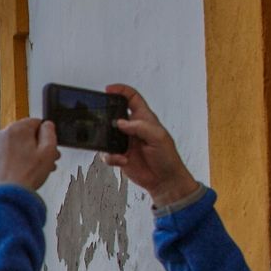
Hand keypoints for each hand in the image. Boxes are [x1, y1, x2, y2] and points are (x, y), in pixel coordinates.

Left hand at [0, 118, 59, 189]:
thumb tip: (47, 125)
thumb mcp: (48, 150)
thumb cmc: (27, 175)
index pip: (37, 122)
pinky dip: (19, 159)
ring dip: (30, 153)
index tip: (50, 145)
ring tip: (39, 168)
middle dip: (39, 145)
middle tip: (48, 158)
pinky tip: (27, 171)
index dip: (46, 135)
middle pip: (27, 134)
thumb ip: (49, 132)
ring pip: (18, 145)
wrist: (9, 194)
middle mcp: (3, 134)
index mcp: (17, 128)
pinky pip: (10, 154)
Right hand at [103, 84, 198, 206]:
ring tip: (116, 147)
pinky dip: (112, 157)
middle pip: (115, 114)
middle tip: (102, 120)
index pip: (132, 98)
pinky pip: (108, 154)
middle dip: (107, 116)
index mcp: (144, 119)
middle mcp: (133, 129)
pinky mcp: (120, 156)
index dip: (121, 91)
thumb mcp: (159, 137)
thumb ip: (141, 127)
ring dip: (107, 141)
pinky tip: (123, 160)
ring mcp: (125, 142)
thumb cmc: (167, 157)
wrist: (164, 180)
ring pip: (107, 135)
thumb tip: (121, 122)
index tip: (109, 89)